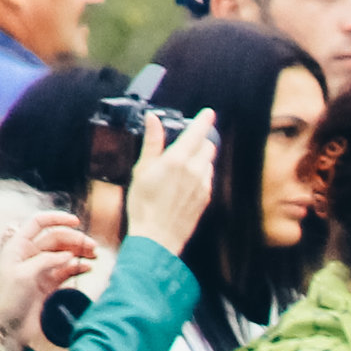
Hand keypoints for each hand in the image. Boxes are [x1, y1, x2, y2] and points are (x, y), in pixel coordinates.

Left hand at [0, 212, 102, 347]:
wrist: (6, 329)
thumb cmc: (7, 301)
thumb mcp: (23, 276)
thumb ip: (45, 261)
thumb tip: (68, 254)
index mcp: (18, 246)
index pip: (38, 222)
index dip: (57, 218)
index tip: (77, 222)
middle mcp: (29, 254)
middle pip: (56, 238)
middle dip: (75, 239)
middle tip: (93, 247)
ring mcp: (40, 269)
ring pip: (64, 253)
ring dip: (79, 252)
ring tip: (94, 256)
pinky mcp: (48, 284)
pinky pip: (66, 270)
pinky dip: (78, 267)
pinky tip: (88, 268)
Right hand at [123, 109, 221, 254]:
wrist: (156, 238)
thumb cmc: (144, 206)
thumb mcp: (142, 170)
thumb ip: (152, 142)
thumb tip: (153, 120)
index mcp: (177, 159)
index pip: (198, 131)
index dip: (205, 119)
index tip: (208, 113)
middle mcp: (194, 170)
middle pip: (208, 146)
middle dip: (200, 141)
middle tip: (186, 144)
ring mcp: (202, 185)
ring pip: (208, 163)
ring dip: (200, 159)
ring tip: (182, 167)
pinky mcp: (205, 198)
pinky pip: (207, 179)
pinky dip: (200, 176)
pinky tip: (184, 184)